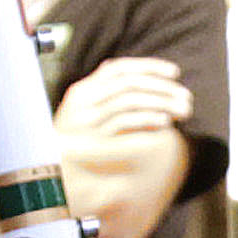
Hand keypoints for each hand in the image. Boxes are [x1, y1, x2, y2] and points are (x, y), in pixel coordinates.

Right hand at [54, 55, 195, 152]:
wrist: (50, 170)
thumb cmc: (70, 138)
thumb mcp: (80, 109)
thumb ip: (99, 88)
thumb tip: (123, 67)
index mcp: (82, 90)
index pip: (119, 67)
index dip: (149, 66)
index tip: (175, 72)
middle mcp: (84, 102)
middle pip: (129, 83)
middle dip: (162, 87)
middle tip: (187, 96)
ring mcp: (88, 121)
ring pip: (130, 100)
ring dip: (162, 103)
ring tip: (184, 109)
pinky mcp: (95, 141)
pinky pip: (125, 123)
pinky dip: (147, 119)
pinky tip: (165, 122)